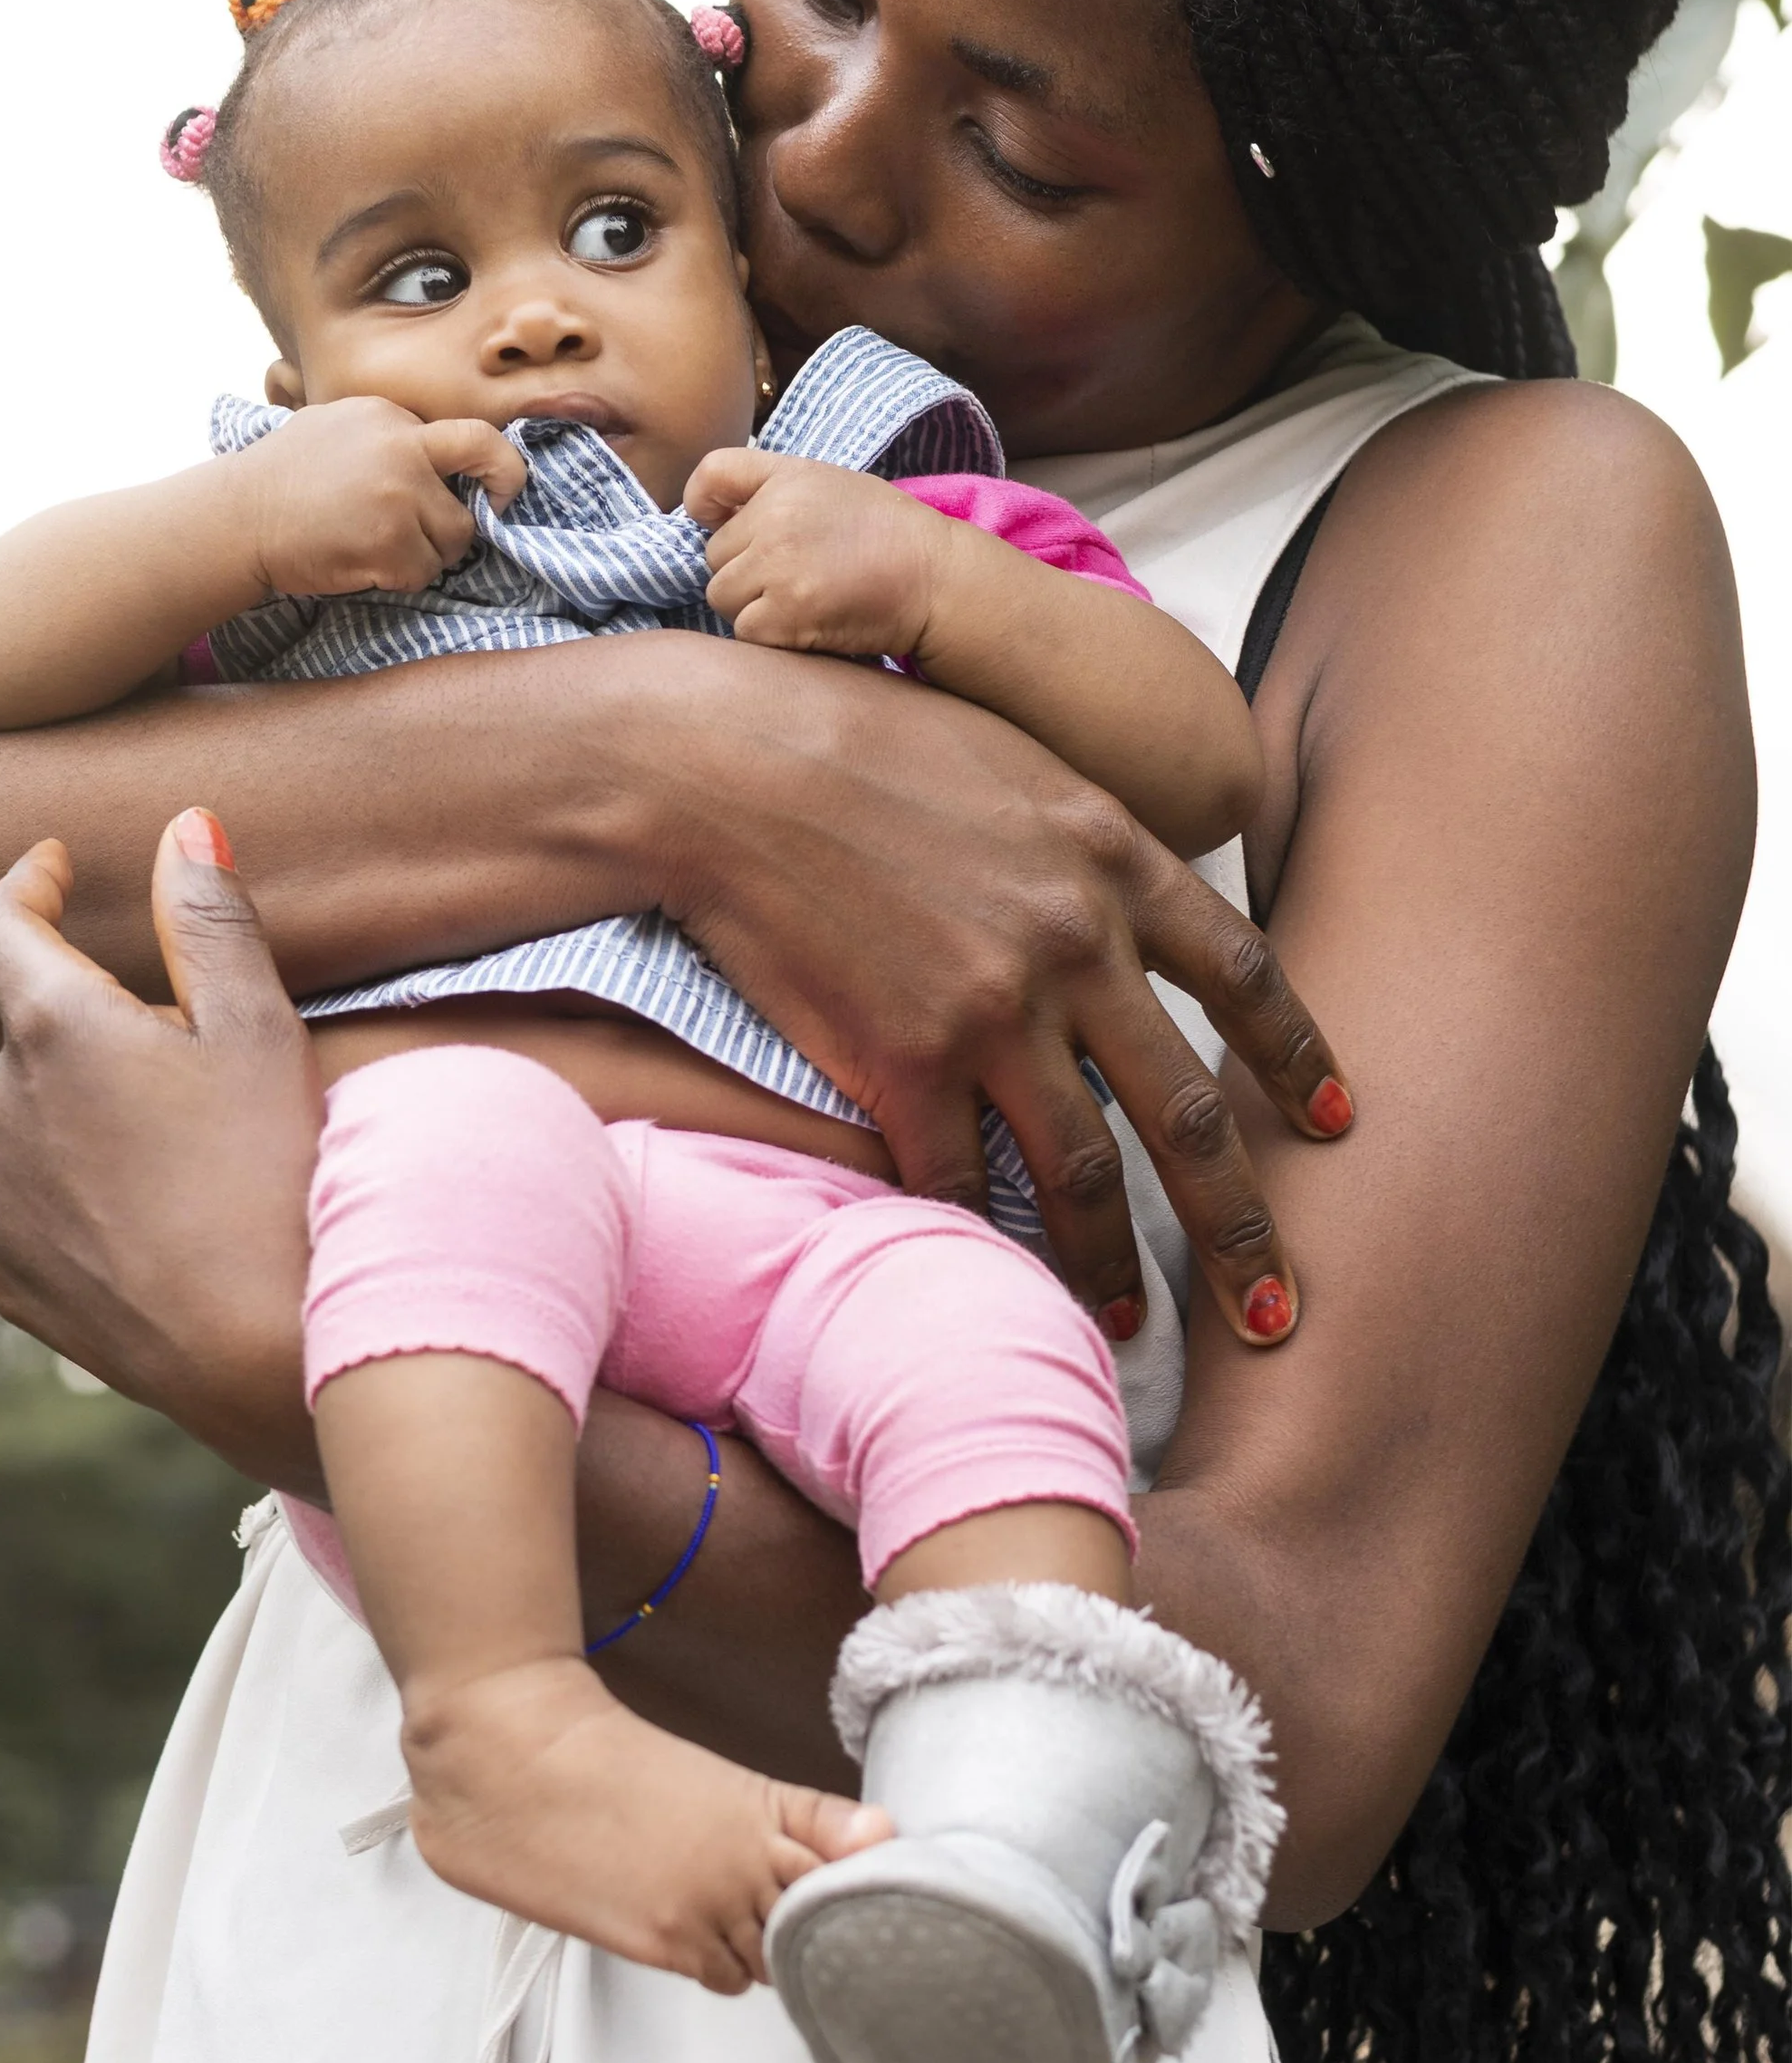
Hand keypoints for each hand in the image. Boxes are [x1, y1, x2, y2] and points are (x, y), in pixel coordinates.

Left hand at [0, 810, 325, 1491]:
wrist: (262, 1357)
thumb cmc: (274, 1178)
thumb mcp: (260, 1030)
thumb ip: (210, 917)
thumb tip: (182, 824)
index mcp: (49, 1029)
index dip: (27, 882)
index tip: (58, 867)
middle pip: (30, 1030)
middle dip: (95, 1026)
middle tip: (197, 1063)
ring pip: (28, 1119)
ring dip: (82, 1112)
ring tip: (187, 1158)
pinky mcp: (4, 1278)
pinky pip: (28, 1203)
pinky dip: (76, 1192)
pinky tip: (158, 1222)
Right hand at [234, 401, 524, 600]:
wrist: (236, 519)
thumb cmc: (279, 480)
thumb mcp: (332, 428)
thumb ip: (386, 436)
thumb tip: (434, 456)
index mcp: (388, 417)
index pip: (466, 434)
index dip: (493, 461)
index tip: (498, 484)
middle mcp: (401, 447)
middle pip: (485, 464)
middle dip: (503, 486)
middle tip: (499, 510)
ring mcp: (399, 494)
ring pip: (455, 535)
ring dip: (430, 551)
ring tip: (382, 548)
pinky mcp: (390, 541)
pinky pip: (425, 570)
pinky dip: (402, 578)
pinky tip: (366, 567)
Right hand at [643, 655, 1350, 1347]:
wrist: (728, 766)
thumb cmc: (850, 737)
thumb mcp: (1009, 759)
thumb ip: (1079, 840)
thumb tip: (1117, 900)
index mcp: (1110, 854)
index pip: (1242, 973)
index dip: (1297, 1059)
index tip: (1334, 1124)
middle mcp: (1073, 941)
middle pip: (1189, 1110)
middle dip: (1241, 1224)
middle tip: (1272, 1306)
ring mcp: (993, 1008)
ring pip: (1086, 1172)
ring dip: (1114, 1263)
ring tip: (1126, 1325)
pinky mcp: (903, 1060)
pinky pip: (958, 1180)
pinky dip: (976, 1236)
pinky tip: (986, 1274)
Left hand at [687, 450, 942, 656]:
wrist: (935, 579)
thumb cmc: (885, 532)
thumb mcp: (827, 483)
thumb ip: (766, 487)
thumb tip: (703, 513)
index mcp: (786, 480)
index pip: (710, 478)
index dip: (703, 504)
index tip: (718, 520)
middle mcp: (775, 519)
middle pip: (715, 556)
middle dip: (744, 570)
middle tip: (792, 574)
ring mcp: (778, 569)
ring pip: (723, 597)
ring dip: (751, 606)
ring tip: (800, 600)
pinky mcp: (786, 616)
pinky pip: (746, 632)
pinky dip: (769, 636)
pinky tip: (806, 624)